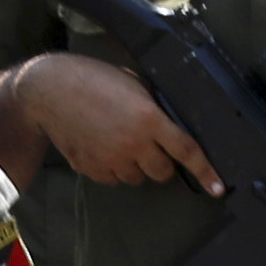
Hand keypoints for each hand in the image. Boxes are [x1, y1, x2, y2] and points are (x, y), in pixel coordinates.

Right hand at [21, 55, 220, 192]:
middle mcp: (132, 143)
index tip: (217, 187)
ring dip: (136, 165)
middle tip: (148, 144)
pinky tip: (102, 146)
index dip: (205, 171)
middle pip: (163, 172)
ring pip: (137, 178)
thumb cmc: (91, 78)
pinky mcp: (91, 168)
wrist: (48, 90)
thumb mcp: (132, 83)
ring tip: (119, 140)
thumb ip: (153, 106)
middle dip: (161, 161)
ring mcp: (110, 159)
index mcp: (148, 118)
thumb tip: (170, 123)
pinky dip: (113, 169)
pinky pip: (113, 179)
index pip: (186, 150)